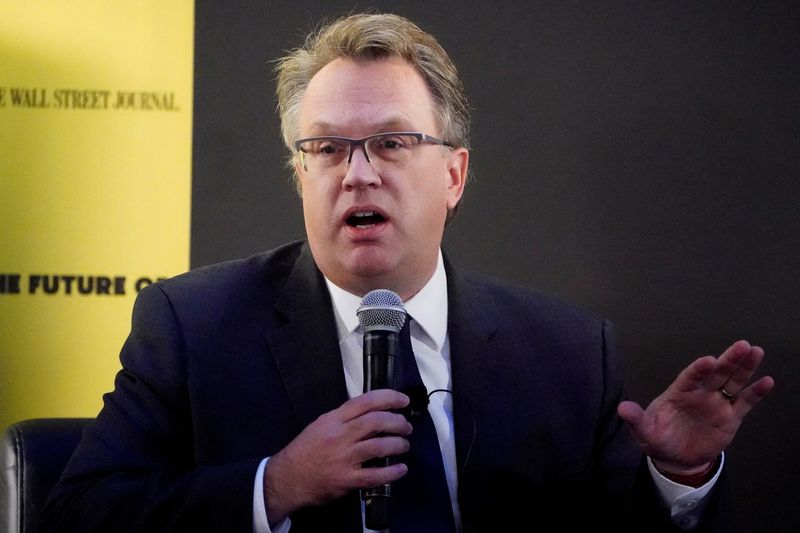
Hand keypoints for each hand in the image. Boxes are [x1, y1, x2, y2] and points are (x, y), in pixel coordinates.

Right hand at [262, 389, 411, 522]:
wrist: (287, 478)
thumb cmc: (306, 450)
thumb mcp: (322, 425)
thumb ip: (345, 418)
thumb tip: (374, 413)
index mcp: (334, 419)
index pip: (366, 401)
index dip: (389, 398)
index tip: (403, 401)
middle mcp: (340, 436)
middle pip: (377, 422)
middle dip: (398, 422)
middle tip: (406, 427)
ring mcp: (344, 458)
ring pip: (379, 446)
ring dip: (398, 445)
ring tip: (404, 446)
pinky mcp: (346, 480)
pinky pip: (375, 475)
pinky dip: (392, 472)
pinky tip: (401, 469)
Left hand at [617, 340, 773, 474]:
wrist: (676, 458)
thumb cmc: (658, 438)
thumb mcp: (644, 431)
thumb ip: (636, 419)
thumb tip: (622, 408)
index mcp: (679, 392)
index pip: (690, 377)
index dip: (698, 369)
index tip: (708, 361)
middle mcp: (700, 393)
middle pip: (716, 373)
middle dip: (728, 359)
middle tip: (742, 345)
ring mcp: (716, 403)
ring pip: (733, 382)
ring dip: (745, 368)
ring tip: (756, 351)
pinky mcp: (730, 417)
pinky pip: (744, 403)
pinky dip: (755, 393)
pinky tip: (767, 382)